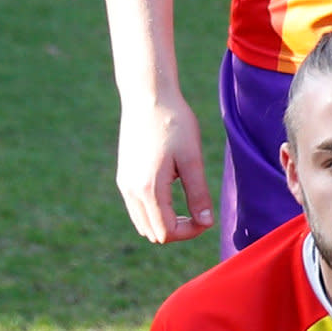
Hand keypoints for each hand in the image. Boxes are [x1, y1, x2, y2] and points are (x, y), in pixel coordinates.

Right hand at [118, 92, 213, 242]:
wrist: (148, 97)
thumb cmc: (175, 124)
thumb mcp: (192, 159)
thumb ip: (198, 194)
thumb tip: (206, 223)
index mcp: (148, 189)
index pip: (166, 232)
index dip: (190, 232)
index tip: (207, 218)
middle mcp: (131, 190)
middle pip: (152, 233)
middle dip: (178, 230)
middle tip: (199, 213)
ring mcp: (124, 184)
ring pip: (142, 223)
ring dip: (165, 222)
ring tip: (188, 205)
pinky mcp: (124, 176)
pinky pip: (137, 208)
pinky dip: (154, 211)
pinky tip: (172, 193)